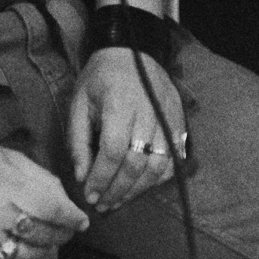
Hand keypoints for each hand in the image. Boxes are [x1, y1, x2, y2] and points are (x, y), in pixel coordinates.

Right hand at [0, 133, 87, 258]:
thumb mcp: (6, 156)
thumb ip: (39, 177)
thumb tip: (65, 200)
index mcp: (8, 181)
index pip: (53, 207)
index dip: (72, 217)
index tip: (81, 221)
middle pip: (44, 233)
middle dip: (62, 234)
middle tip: (67, 231)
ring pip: (27, 253)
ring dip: (43, 249)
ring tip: (46, 240)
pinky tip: (21, 248)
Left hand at [70, 47, 184, 213]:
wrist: (131, 54)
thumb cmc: (100, 80)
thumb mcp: (79, 104)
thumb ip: (79, 141)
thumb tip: (82, 177)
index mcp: (120, 100)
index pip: (113, 149)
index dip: (101, 177)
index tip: (89, 194)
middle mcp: (149, 109)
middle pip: (137, 162)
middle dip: (117, 189)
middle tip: (102, 204)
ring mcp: (169, 116)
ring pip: (158, 165)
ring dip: (137, 189)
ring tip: (118, 200)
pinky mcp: (179, 122)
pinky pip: (173, 160)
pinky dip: (157, 179)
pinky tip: (139, 186)